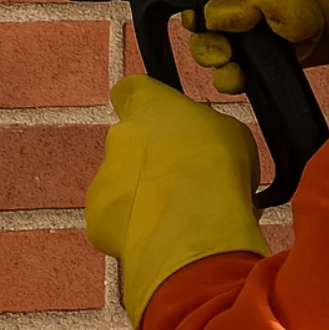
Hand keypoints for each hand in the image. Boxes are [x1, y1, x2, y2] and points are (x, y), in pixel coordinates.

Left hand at [86, 75, 269, 326]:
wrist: (193, 225)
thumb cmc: (219, 168)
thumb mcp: (231, 134)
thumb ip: (207, 132)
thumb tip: (203, 145)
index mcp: (149, 106)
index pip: (131, 90)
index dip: (146, 106)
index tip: (163, 122)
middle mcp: (119, 137)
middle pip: (130, 145)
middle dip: (154, 163)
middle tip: (187, 185)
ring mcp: (103, 178)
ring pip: (123, 187)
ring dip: (146, 199)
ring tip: (180, 220)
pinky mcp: (97, 217)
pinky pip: (117, 221)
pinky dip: (136, 230)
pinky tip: (163, 239)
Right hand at [184, 0, 328, 92]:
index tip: (198, 0)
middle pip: (207, 11)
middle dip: (206, 26)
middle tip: (221, 31)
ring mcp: (270, 28)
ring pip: (219, 43)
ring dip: (216, 52)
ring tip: (229, 57)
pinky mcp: (283, 59)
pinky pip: (242, 70)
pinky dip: (232, 76)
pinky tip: (237, 75)